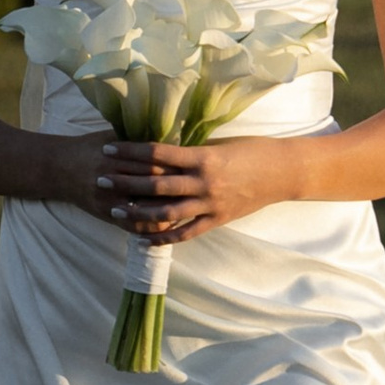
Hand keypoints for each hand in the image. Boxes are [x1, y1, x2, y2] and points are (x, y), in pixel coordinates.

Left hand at [78, 136, 303, 247]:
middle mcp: (203, 182)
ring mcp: (210, 204)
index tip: (107, 148)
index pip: (156, 152)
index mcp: (202, 157)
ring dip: (137, 213)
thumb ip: (191, 150)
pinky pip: (186, 233)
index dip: (129, 151)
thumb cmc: (254, 151)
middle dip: (125, 182)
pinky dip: (164, 238)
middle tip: (99, 178)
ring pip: (166, 213)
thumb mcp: (219, 144)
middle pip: (155, 183)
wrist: (285, 171)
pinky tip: (144, 239)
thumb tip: (159, 148)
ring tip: (114, 210)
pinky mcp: (218, 220)